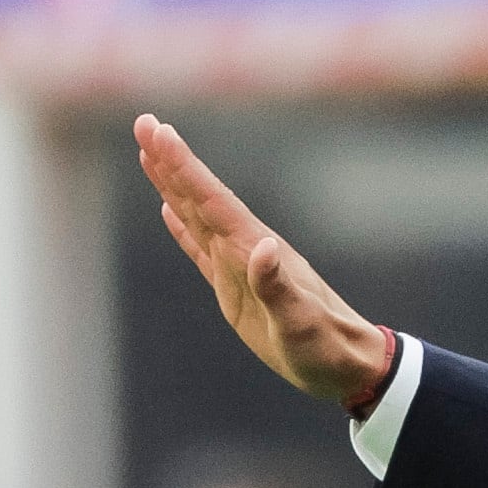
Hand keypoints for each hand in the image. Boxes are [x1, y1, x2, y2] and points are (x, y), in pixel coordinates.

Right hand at [135, 115, 389, 405]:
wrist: (344, 364)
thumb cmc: (324, 346)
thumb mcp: (300, 323)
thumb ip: (278, 288)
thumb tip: (263, 247)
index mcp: (255, 251)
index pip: (213, 201)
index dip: (184, 167)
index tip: (159, 132)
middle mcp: (245, 249)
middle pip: (200, 197)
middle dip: (171, 162)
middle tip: (143, 123)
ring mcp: (239, 266)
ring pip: (196, 216)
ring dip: (172, 184)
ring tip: (148, 153)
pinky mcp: (234, 287)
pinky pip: (201, 249)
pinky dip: (182, 227)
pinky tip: (168, 209)